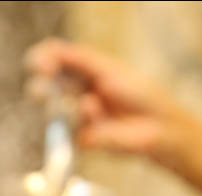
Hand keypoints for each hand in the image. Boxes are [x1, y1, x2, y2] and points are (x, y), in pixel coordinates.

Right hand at [25, 38, 188, 156]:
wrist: (160, 126)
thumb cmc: (140, 93)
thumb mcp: (109, 70)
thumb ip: (80, 59)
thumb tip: (50, 49)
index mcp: (81, 72)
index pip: (52, 62)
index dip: (43, 61)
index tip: (41, 65)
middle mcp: (76, 94)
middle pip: (44, 88)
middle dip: (41, 87)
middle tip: (41, 89)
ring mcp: (78, 117)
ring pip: (55, 112)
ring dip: (71, 106)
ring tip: (92, 106)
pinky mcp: (85, 139)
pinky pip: (73, 131)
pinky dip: (86, 122)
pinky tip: (100, 119)